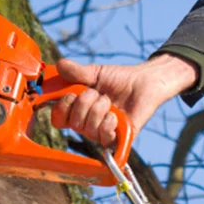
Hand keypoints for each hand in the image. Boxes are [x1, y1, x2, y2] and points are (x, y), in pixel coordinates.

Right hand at [50, 54, 200, 147]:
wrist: (144, 82)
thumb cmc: (119, 78)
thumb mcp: (95, 73)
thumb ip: (76, 71)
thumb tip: (59, 65)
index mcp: (78, 109)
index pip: (59, 119)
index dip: (61, 109)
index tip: (70, 94)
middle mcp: (87, 123)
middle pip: (73, 124)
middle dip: (84, 104)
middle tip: (96, 93)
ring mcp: (102, 132)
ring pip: (88, 130)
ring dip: (98, 110)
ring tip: (109, 101)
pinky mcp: (118, 138)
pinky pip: (104, 138)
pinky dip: (108, 123)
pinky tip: (116, 114)